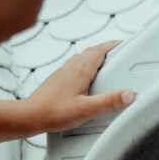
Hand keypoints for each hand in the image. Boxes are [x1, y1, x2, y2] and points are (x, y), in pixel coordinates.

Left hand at [20, 41, 134, 133]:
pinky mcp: (57, 79)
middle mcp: (70, 67)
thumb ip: (109, 101)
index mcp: (80, 70)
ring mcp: (62, 72)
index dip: (112, 45)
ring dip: (94, 56)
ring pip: (81, 57)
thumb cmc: (54, 113)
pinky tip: (84, 75)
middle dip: (106, 49)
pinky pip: (73, 65)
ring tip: (104, 62)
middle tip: (117, 52)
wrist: (30, 116)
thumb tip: (128, 94)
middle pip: (91, 51)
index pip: (99, 50)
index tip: (123, 43)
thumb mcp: (87, 110)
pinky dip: (83, 64)